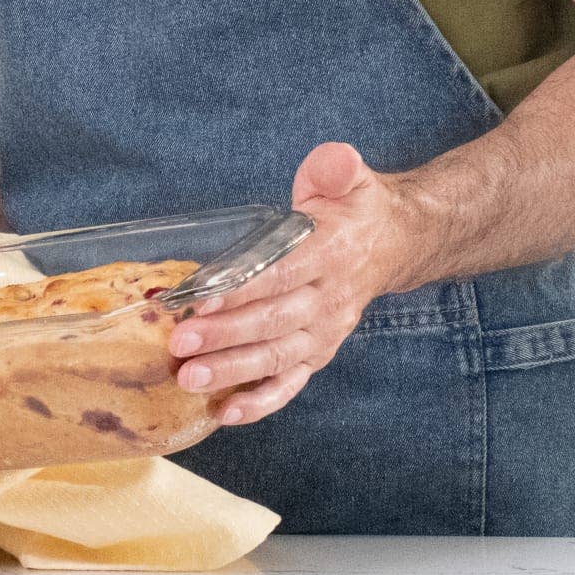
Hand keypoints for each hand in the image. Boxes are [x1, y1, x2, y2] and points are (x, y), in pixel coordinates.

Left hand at [166, 142, 414, 427]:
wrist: (394, 244)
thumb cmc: (356, 208)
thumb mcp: (349, 176)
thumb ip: (336, 167)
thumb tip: (335, 162)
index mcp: (330, 254)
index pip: (282, 275)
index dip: (242, 290)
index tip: (201, 298)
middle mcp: (329, 299)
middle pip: (272, 323)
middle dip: (224, 336)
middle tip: (179, 344)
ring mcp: (324, 332)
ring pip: (276, 358)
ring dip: (232, 372)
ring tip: (189, 379)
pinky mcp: (318, 353)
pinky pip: (289, 383)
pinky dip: (260, 403)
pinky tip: (225, 413)